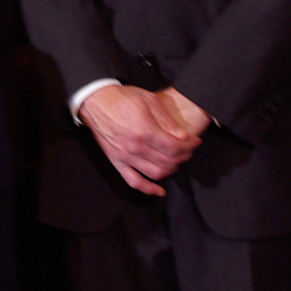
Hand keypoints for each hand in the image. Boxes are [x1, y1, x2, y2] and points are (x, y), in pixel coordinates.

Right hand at [78, 84, 201, 196]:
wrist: (96, 101)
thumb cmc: (121, 98)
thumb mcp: (149, 100)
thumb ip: (167, 120)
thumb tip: (183, 136)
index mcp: (144, 131)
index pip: (175, 147)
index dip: (190, 146)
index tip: (195, 141)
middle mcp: (135, 147)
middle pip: (168, 161)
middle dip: (184, 156)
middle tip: (188, 149)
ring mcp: (125, 157)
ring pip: (156, 173)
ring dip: (171, 170)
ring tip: (176, 161)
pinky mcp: (117, 162)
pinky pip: (134, 181)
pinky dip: (148, 189)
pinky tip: (160, 191)